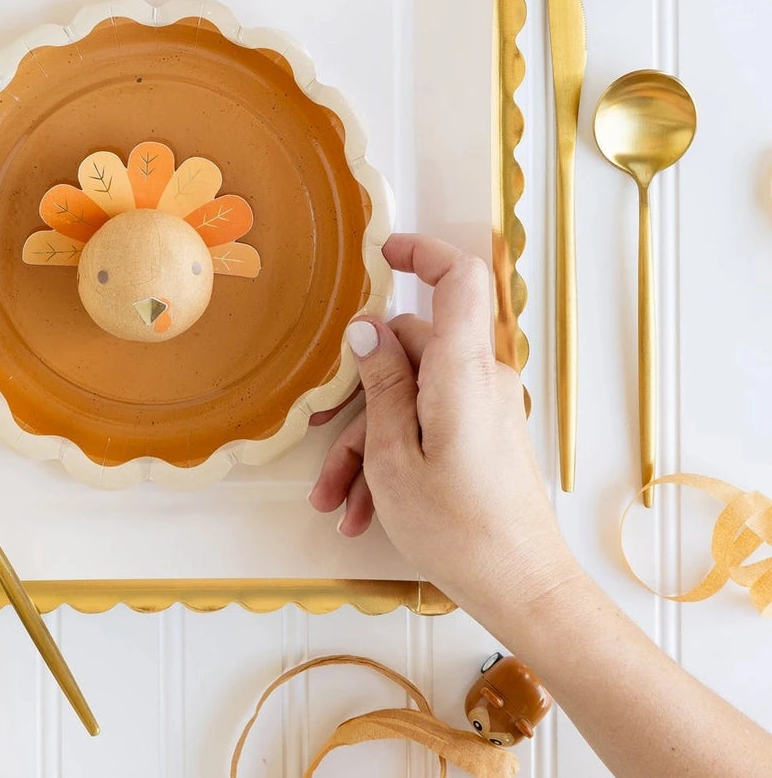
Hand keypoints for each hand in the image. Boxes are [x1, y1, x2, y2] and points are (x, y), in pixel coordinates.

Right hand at [308, 233, 580, 624]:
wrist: (524, 590)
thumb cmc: (459, 528)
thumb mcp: (394, 455)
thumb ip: (380, 384)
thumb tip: (366, 330)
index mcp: (462, 370)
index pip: (459, 278)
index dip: (422, 252)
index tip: (381, 254)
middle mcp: (480, 378)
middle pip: (411, 350)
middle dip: (357, 394)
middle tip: (319, 438)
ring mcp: (485, 407)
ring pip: (412, 395)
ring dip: (367, 442)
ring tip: (336, 499)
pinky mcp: (485, 434)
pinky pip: (430, 422)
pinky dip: (394, 455)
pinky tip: (363, 507)